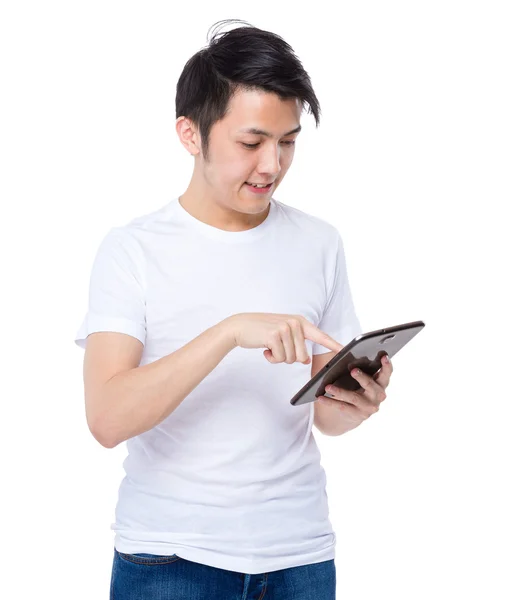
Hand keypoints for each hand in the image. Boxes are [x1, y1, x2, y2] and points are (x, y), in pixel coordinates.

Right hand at [224, 312, 342, 364]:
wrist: (240, 326)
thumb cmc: (262, 331)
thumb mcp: (283, 334)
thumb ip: (296, 344)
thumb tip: (304, 360)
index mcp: (300, 322)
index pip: (320, 336)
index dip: (333, 344)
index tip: (345, 351)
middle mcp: (295, 323)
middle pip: (302, 356)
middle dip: (289, 358)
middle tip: (277, 347)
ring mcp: (285, 328)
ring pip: (290, 359)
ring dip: (279, 357)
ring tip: (270, 345)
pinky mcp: (275, 335)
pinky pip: (280, 358)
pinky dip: (271, 358)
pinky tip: (265, 348)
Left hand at [316, 355, 393, 428]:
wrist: (354, 413)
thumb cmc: (359, 388)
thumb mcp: (363, 379)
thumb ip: (362, 369)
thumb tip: (349, 356)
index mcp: (381, 383)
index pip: (386, 373)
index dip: (386, 365)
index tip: (383, 356)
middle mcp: (378, 396)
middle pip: (371, 385)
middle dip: (362, 377)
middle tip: (353, 370)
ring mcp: (369, 407)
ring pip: (354, 397)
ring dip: (340, 392)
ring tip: (328, 386)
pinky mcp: (358, 415)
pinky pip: (342, 407)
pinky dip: (330, 402)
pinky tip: (321, 398)